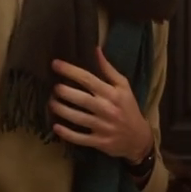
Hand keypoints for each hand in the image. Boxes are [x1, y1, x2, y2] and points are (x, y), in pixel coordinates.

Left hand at [49, 47, 153, 161]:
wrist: (139, 138)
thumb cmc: (128, 108)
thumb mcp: (123, 86)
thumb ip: (108, 69)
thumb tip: (95, 50)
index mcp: (112, 94)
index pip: (88, 79)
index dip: (70, 71)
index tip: (55, 64)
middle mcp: (107, 109)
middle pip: (81, 99)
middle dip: (64, 92)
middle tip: (54, 88)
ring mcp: (102, 127)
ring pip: (78, 118)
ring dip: (61, 110)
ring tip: (51, 103)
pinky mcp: (99, 142)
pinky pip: (80, 138)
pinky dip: (66, 133)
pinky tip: (56, 126)